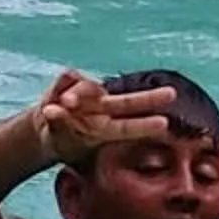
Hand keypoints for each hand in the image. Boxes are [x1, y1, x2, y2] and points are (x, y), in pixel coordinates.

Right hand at [33, 70, 178, 165]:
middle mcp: (102, 109)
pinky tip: (52, 102)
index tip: (164, 124)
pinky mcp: (73, 79)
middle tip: (173, 94)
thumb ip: (58, 124)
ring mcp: (90, 94)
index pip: (127, 128)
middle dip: (151, 98)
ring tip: (65, 104)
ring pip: (88, 88)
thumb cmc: (60, 139)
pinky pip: (67, 78)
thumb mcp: (58, 139)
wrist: (45, 127)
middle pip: (129, 103)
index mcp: (104, 130)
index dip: (144, 126)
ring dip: (77, 96)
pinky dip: (58, 90)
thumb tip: (54, 110)